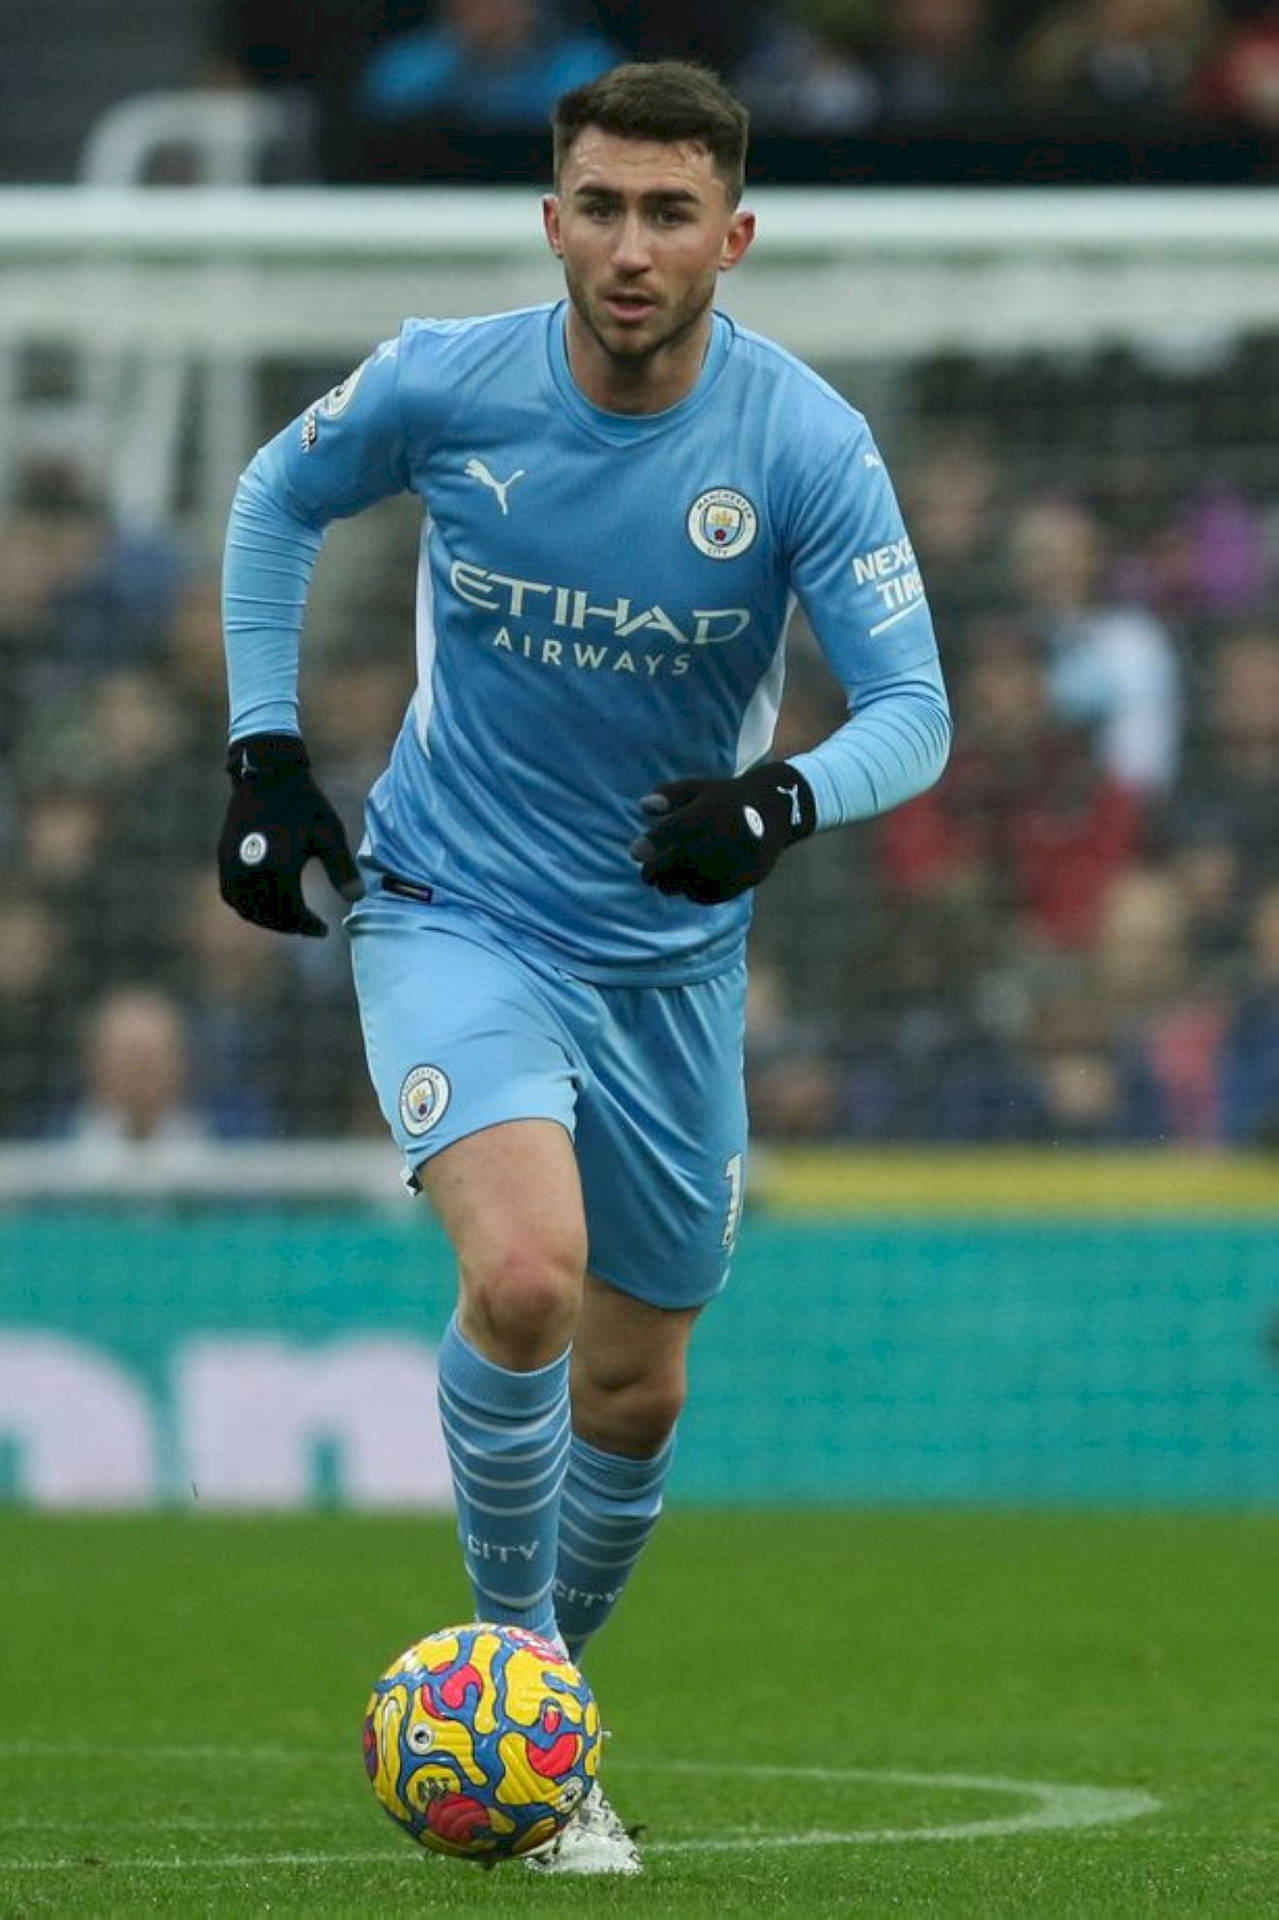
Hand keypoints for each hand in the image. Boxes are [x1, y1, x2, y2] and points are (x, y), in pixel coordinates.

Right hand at [217, 733, 362, 936]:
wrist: (267, 771)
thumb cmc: (304, 803)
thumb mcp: (330, 834)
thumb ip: (342, 868)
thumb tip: (357, 899)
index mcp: (278, 867)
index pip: (290, 912)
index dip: (307, 926)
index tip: (324, 930)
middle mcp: (250, 870)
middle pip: (267, 914)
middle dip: (288, 926)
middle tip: (308, 927)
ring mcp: (231, 864)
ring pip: (245, 907)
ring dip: (266, 919)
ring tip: (288, 919)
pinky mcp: (223, 855)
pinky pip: (231, 893)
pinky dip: (247, 906)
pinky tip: (265, 904)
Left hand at [629, 760, 815, 904]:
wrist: (776, 811)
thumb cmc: (727, 798)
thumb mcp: (699, 788)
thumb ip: (670, 795)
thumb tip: (642, 806)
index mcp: (711, 808)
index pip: (673, 831)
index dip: (649, 844)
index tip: (634, 852)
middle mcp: (725, 835)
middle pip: (679, 862)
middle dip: (656, 871)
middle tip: (646, 874)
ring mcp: (736, 859)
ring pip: (695, 881)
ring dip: (673, 884)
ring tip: (664, 882)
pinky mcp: (745, 878)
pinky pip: (712, 893)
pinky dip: (696, 893)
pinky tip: (688, 886)